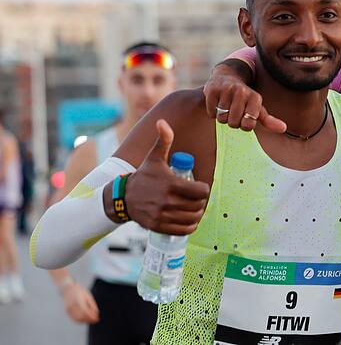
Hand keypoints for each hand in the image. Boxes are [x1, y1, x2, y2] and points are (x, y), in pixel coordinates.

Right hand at [62, 283, 99, 323]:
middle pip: (82, 317)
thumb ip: (92, 305)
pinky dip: (80, 321)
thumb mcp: (88, 296)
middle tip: (96, 320)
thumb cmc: (80, 291)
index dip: (92, 317)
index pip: (86, 312)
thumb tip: (96, 313)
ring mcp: (69, 309)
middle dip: (89, 320)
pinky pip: (74, 318)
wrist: (67, 288)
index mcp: (79, 301)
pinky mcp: (67, 311)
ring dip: (85, 321)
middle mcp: (73, 306)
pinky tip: (85, 320)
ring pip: (77, 319)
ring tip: (92, 320)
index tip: (98, 319)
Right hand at [124, 120, 209, 234]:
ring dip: (197, 215)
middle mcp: (167, 201)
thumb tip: (162, 122)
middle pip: (198, 206)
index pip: (201, 191)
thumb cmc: (144, 176)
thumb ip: (163, 140)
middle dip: (201, 202)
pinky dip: (190, 227)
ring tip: (195, 209)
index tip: (200, 188)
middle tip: (198, 199)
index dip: (204, 190)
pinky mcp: (158, 226)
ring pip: (192, 219)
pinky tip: (189, 221)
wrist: (123, 196)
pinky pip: (183, 230)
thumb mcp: (154, 158)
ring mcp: (162, 215)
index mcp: (170, 184)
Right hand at [203, 63, 285, 132]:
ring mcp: (226, 90)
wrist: (226, 77)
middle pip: (234, 123)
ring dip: (222, 117)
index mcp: (255, 97)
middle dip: (233, 121)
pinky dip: (212, 112)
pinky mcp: (212, 90)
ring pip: (222, 118)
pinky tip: (217, 102)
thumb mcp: (257, 108)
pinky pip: (211, 112)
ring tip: (226, 106)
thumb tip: (283, 128)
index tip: (245, 118)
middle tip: (234, 112)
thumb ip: (269, 120)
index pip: (248, 125)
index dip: (244, 125)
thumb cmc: (244, 99)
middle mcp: (242, 92)